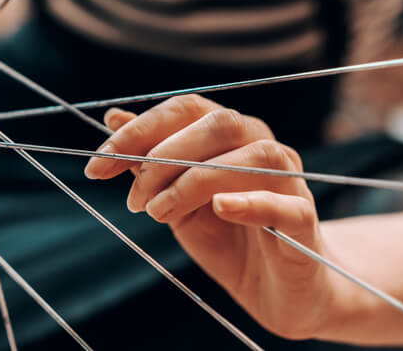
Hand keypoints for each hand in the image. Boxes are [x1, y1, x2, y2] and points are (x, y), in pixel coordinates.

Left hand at [84, 94, 341, 339]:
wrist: (276, 293)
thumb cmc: (226, 239)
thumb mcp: (175, 201)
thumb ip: (150, 162)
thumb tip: (113, 117)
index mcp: (231, 134)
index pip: (186, 109)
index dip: (139, 129)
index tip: (97, 163)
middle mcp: (263, 146)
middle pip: (219, 123)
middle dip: (164, 155)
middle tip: (133, 199)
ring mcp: (289, 181)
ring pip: (252, 156)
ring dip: (196, 181)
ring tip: (159, 213)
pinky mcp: (304, 221)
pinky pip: (284, 202)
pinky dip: (251, 201)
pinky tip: (219, 208)